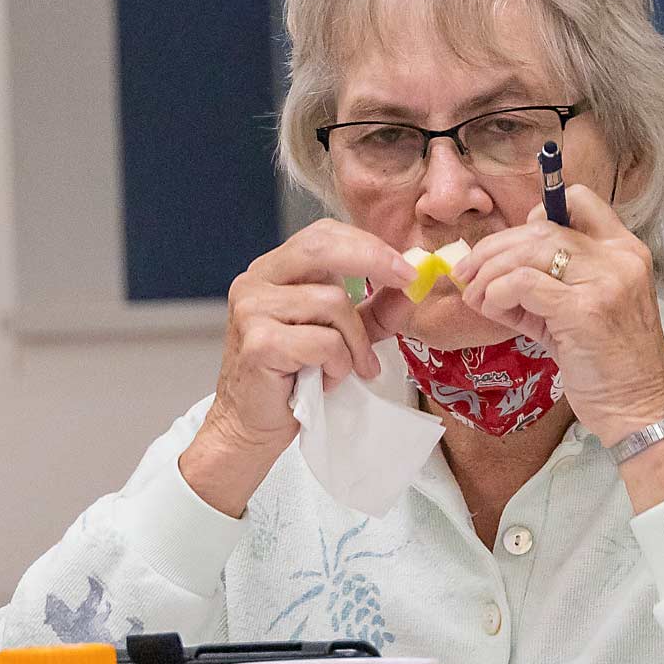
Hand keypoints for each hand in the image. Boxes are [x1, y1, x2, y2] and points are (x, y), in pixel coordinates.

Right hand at [181, 220, 415, 515]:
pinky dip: (337, 364)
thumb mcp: (342, 337)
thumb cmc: (292, 382)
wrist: (250, 428)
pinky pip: (322, 341)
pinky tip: (325, 381)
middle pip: (322, 248)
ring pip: (332, 302)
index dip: (368, 244)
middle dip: (373, 260)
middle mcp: (255, 281)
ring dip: (354, 343)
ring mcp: (251, 309)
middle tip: (407, 282)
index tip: (407, 268)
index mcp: (274, 271)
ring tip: (347, 369)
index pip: (322, 234)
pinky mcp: (257, 342)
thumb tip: (413, 288)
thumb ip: (373, 311)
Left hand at [450, 186, 663, 447]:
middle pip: (542, 228)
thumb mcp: (581, 312)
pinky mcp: (584, 310)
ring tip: (474, 295)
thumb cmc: (607, 365)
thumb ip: (546, 283)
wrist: (638, 409)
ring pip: (529, 251)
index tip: (510, 246)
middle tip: (467, 271)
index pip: (580, 201)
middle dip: (494, 247)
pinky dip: (496, 294)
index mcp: (625, 250)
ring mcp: (606, 282)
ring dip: (489, 272)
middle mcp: (620, 258)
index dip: (536, 215)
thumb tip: (488, 266)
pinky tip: (490, 309)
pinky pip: (523, 284)